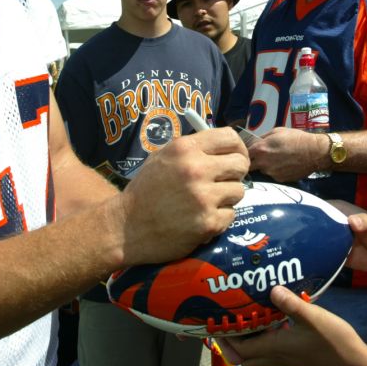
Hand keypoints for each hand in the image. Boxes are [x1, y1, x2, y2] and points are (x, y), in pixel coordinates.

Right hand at [119, 129, 247, 265]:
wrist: (125, 227)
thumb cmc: (146, 191)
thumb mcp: (164, 157)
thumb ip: (194, 149)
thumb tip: (226, 147)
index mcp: (185, 148)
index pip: (230, 138)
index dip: (238, 148)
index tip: (235, 157)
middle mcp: (196, 169)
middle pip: (241, 164)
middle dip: (235, 173)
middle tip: (223, 182)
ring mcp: (204, 197)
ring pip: (239, 191)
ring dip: (227, 198)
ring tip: (207, 202)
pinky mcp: (208, 223)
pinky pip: (231, 215)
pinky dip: (219, 218)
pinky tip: (201, 219)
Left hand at [218, 285, 366, 365]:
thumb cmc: (334, 342)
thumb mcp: (313, 317)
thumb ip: (290, 303)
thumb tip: (271, 288)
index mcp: (274, 348)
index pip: (239, 350)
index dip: (225, 339)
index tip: (218, 322)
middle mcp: (277, 357)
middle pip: (245, 358)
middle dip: (233, 344)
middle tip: (231, 321)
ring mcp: (287, 360)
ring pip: (258, 357)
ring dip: (249, 342)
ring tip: (249, 319)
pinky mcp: (297, 359)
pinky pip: (272, 353)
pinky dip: (266, 341)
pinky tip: (275, 322)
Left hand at [247, 127, 326, 181]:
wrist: (314, 152)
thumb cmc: (296, 138)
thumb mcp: (277, 131)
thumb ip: (263, 138)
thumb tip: (255, 142)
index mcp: (260, 149)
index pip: (244, 154)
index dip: (245, 152)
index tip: (248, 151)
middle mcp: (263, 163)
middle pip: (250, 166)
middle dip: (253, 162)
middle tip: (259, 158)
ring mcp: (271, 173)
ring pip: (262, 171)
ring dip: (265, 166)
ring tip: (276, 160)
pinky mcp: (280, 179)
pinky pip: (273, 175)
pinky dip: (276, 171)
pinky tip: (284, 165)